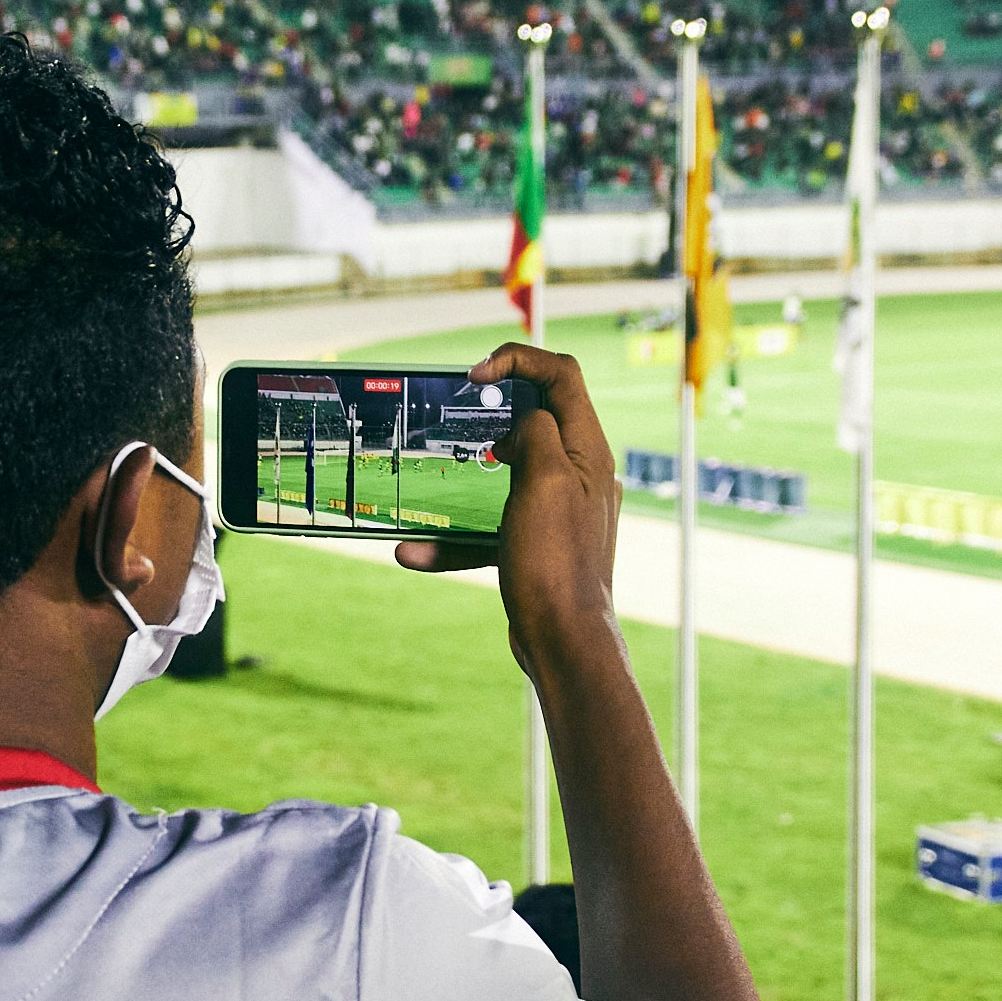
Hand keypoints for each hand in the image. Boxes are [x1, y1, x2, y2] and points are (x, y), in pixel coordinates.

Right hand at [396, 344, 621, 675]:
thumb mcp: (543, 479)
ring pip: (506, 473)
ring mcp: (558, 509)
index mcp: (588, 450)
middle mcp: (579, 473)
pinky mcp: (536, 542)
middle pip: (535, 417)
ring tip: (433, 478)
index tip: (473, 374)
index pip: (561, 375)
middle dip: (489, 413)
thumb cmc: (555, 560)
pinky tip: (414, 552)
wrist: (563, 640)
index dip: (517, 359)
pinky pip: (490, 525)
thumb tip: (519, 430)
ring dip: (464, 477)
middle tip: (453, 418)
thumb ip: (534, 432)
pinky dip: (456, 536)